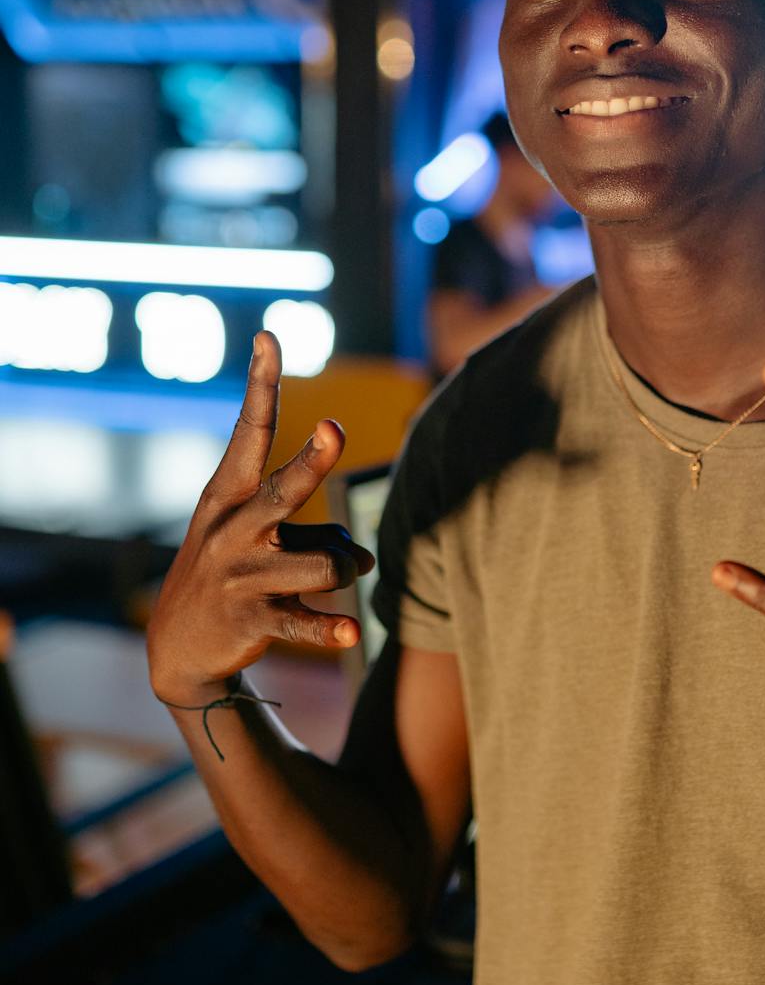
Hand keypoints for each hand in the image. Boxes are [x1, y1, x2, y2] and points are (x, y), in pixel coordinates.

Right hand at [147, 331, 374, 702]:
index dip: (262, 385)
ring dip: (345, 569)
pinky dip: (331, 628)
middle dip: (312, 460)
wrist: (181, 647)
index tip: (270, 337)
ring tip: (340, 578)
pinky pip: (305, 621)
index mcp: (228, 496)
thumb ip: (320, 535)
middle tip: (333, 428)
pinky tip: (351, 633)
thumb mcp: (264, 541)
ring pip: (324, 563)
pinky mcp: (253, 619)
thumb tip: (365, 559)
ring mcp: (242, 576)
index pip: (248, 430)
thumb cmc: (234, 572)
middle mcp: (233, 529)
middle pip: (284, 489)